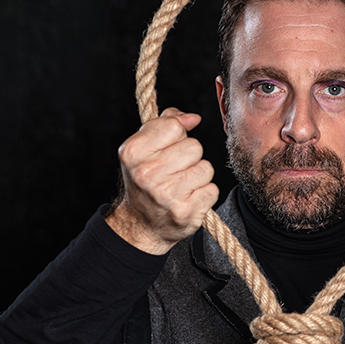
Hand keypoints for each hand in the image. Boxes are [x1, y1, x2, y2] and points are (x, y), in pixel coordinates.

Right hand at [106, 108, 218, 253]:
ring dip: (199, 175)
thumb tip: (193, 118)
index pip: (173, 126)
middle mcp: (146, 174)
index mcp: (132, 153)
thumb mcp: (144, 148)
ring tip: (182, 185)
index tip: (169, 147)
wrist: (140, 224)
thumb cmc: (146, 180)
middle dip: (189, 156)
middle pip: (194, 147)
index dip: (177, 134)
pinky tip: (188, 198)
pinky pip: (212, 190)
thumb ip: (166, 124)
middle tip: (175, 170)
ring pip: (206, 168)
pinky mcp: (185, 213)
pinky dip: (204, 194)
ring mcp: (166, 195)